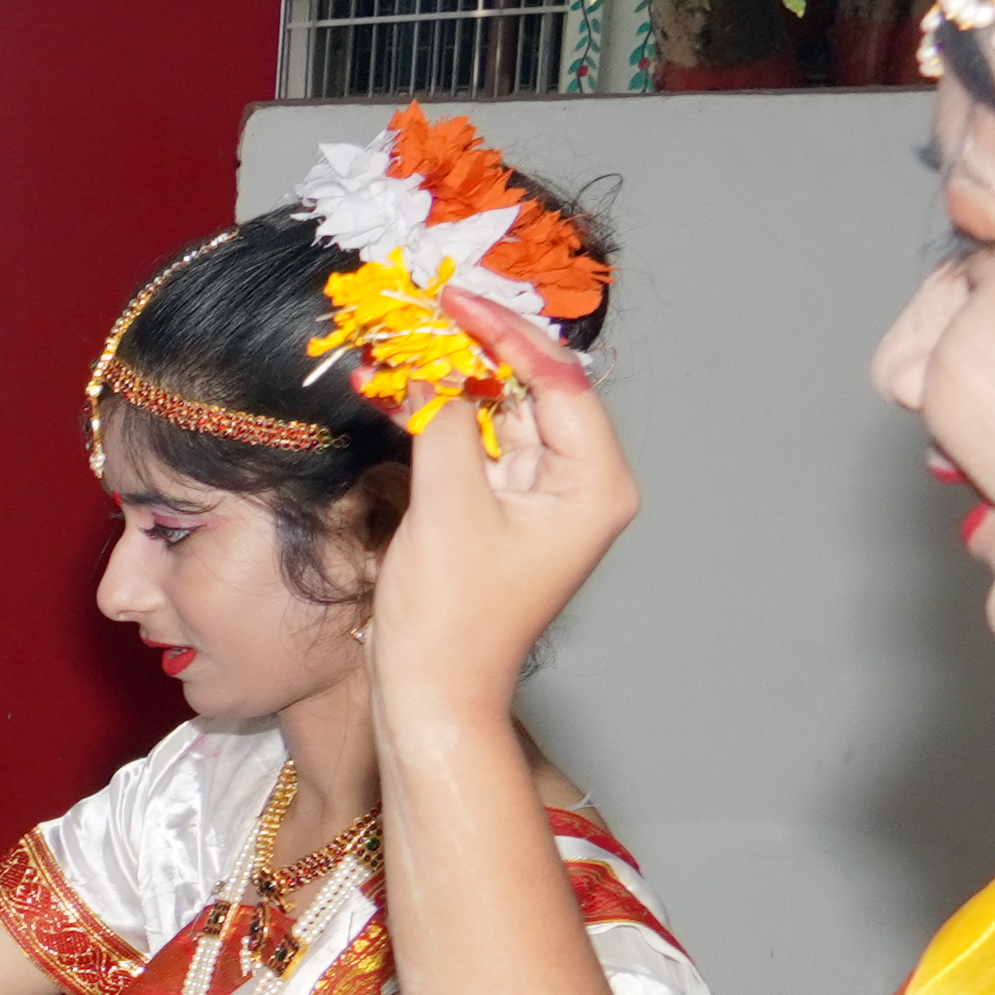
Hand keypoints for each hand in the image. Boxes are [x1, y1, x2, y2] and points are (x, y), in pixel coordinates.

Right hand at [370, 295, 635, 727]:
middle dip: (474, 347)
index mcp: (594, 484)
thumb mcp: (447, 509)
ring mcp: (539, 494)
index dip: (503, 332)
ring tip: (400, 339)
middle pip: (531, 387)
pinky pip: (475, 441)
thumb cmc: (451, 620)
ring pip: (498, 410)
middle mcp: (579, 482)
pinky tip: (400, 385)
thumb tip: (425, 359)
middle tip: (418, 310)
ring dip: (450, 375)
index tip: (450, 299)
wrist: (431, 695)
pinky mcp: (500, 506)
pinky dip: (439, 413)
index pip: (556, 380)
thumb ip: (443, 423)